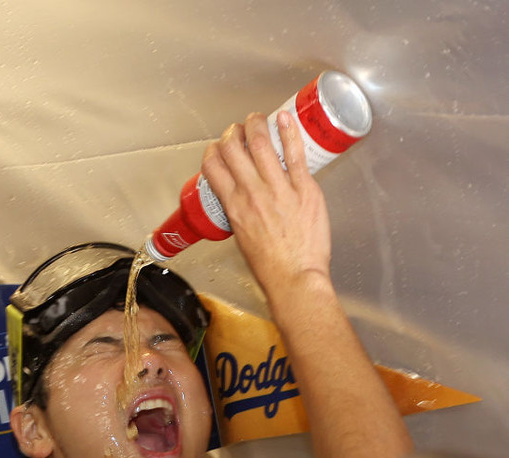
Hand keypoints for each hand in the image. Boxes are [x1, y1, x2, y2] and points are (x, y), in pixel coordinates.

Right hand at [201, 111, 331, 302]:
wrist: (294, 279)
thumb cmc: (270, 267)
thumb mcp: (242, 238)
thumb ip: (240, 214)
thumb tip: (243, 200)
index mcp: (234, 207)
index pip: (213, 166)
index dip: (213, 150)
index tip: (219, 147)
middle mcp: (252, 193)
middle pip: (233, 148)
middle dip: (233, 131)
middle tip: (239, 129)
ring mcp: (279, 189)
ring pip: (261, 143)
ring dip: (256, 124)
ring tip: (258, 119)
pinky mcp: (304, 189)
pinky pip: (294, 153)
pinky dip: (288, 130)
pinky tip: (285, 118)